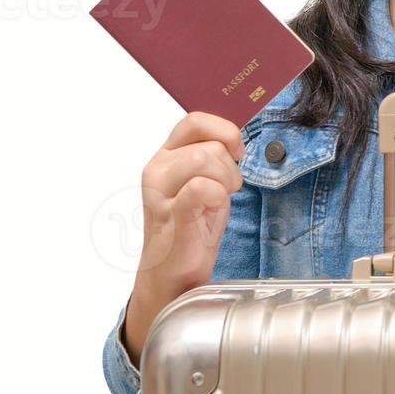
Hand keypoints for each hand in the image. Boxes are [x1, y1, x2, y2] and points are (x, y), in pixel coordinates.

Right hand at [122, 112, 243, 363]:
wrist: (173, 272)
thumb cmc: (192, 224)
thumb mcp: (206, 180)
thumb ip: (214, 155)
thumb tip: (237, 135)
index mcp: (166, 156)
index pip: (194, 120)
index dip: (224, 131)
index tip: (237, 152)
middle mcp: (157, 169)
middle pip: (209, 145)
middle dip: (230, 168)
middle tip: (224, 191)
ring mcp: (160, 193)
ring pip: (206, 159)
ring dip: (225, 182)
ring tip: (216, 202)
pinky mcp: (171, 216)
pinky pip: (199, 189)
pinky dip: (215, 195)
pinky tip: (211, 209)